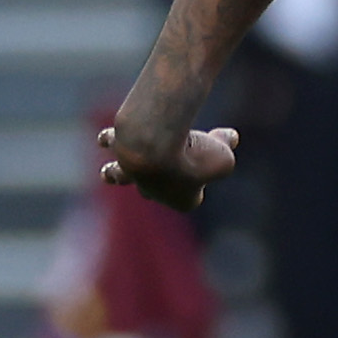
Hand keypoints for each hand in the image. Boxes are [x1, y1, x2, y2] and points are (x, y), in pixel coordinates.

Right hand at [99, 116, 239, 211]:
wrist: (155, 146)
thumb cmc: (193, 158)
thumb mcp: (223, 156)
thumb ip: (226, 146)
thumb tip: (232, 136)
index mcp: (183, 201)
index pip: (194, 196)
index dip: (206, 177)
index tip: (215, 158)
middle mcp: (154, 192)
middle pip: (155, 193)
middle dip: (159, 188)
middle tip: (168, 174)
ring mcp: (133, 173)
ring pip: (118, 176)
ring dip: (114, 174)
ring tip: (109, 174)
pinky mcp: (118, 149)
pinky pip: (111, 143)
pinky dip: (108, 140)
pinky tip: (106, 138)